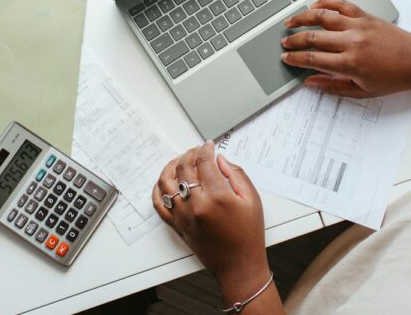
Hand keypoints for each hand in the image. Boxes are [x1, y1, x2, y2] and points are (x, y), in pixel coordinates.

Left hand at [152, 142, 269, 293]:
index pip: (204, 162)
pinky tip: (165, 182)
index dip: (205, 149)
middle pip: (184, 169)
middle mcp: (196, 205)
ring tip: (179, 161)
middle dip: (190, 154)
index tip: (209, 146)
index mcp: (217, 197)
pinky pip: (159, 204)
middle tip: (197, 151)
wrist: (239, 265)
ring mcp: (183, 216)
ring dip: (171, 167)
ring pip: (166, 183)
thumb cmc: (248, 235)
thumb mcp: (252, 200)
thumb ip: (236, 175)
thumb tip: (220, 160)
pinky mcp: (177, 225)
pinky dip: (158, 190)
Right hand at [281, 0, 410, 96]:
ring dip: (302, 18)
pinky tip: (314, 6)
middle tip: (284, 43)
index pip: (313, 59)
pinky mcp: (366, 16)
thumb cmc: (393, 78)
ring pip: (322, 17)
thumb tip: (310, 81)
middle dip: (294, 40)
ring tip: (290, 21)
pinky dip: (326, 2)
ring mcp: (358, 26)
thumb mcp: (362, 91)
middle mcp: (352, 42)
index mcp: (350, 64)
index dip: (295, 58)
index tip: (286, 58)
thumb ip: (333, 87)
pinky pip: (341, 4)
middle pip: (313, 37)